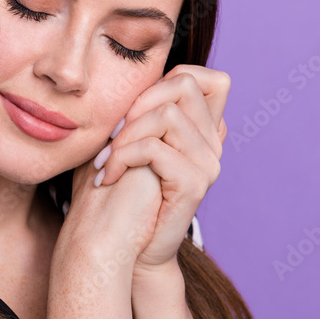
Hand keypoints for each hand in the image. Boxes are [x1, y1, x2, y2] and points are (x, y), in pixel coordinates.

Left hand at [92, 64, 228, 273]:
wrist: (123, 249)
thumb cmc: (117, 192)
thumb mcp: (127, 141)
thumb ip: (139, 109)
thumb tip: (129, 69)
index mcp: (203, 130)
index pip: (211, 78)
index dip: (172, 78)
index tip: (134, 108)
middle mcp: (213, 143)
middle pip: (186, 84)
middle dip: (139, 101)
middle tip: (113, 134)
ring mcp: (209, 164)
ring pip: (167, 115)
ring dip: (125, 134)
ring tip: (105, 160)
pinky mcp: (195, 184)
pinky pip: (156, 149)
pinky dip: (123, 157)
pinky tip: (107, 176)